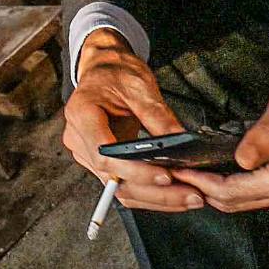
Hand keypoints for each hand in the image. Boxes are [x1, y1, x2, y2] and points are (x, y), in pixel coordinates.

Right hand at [61, 28, 205, 213]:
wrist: (103, 69)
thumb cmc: (116, 73)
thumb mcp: (139, 86)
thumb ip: (158, 115)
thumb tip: (181, 141)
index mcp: (82, 114)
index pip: (104, 154)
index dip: (134, 170)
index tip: (165, 175)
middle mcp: (78, 140)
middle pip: (114, 178)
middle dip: (155, 192)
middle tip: (190, 194)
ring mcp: (86, 154)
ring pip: (120, 189)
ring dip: (156, 199)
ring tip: (190, 198)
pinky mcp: (99, 164)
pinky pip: (123, 186)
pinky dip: (150, 194)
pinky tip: (174, 196)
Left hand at [170, 58, 268, 212]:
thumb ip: (263, 136)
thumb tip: (240, 161)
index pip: (232, 192)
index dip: (201, 183)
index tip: (178, 170)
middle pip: (238, 203)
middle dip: (205, 190)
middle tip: (178, 173)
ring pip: (250, 201)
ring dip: (221, 190)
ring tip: (196, 171)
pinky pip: (264, 193)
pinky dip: (240, 187)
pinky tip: (226, 171)